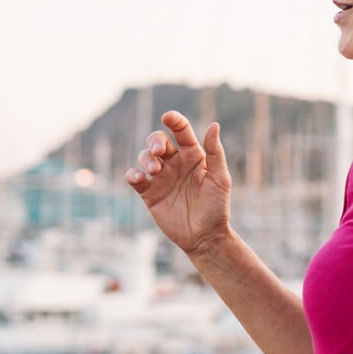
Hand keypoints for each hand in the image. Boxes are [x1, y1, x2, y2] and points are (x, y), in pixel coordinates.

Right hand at [125, 110, 232, 255]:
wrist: (204, 236)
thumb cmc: (217, 207)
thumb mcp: (220, 179)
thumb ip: (215, 153)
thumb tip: (214, 125)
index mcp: (193, 155)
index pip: (181, 131)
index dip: (174, 121)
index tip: (168, 117)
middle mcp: (176, 163)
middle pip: (158, 140)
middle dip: (155, 140)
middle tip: (160, 152)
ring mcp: (161, 177)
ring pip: (145, 156)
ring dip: (146, 158)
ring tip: (155, 170)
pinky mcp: (149, 193)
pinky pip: (135, 178)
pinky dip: (132, 174)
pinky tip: (139, 178)